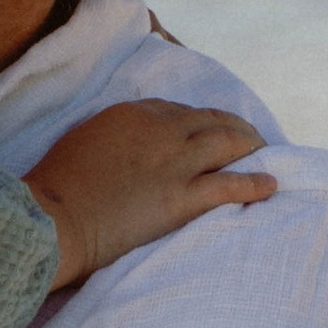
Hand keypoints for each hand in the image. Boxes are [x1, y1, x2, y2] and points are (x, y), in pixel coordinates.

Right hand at [24, 100, 275, 289]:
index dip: (197, 119)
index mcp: (133, 113)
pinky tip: (271, 185)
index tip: (206, 129)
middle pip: (210, 120)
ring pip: (228, 143)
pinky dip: (254, 184)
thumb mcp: (83, 140)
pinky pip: (229, 185)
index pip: (178, 109)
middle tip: (248, 137)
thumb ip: (113, 134)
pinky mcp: (182, 198)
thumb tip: (128, 142)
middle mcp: (160, 131)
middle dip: (234, 126)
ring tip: (266, 153)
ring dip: (251, 146)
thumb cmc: (57, 184)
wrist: (56, 217)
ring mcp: (174, 163)